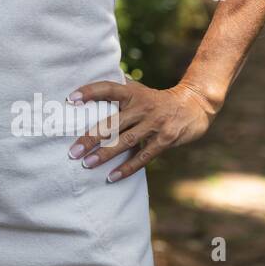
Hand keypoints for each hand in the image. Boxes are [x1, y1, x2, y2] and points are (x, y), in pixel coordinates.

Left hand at [66, 80, 214, 182]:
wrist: (194, 105)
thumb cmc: (155, 99)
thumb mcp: (138, 90)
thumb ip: (117, 91)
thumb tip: (87, 89)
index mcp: (132, 92)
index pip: (108, 89)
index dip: (90, 92)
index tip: (70, 99)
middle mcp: (142, 107)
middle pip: (112, 123)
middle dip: (91, 137)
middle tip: (72, 151)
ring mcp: (155, 123)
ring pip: (125, 141)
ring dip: (105, 154)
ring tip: (86, 164)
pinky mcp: (165, 139)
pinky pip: (143, 156)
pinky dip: (127, 168)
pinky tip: (111, 177)